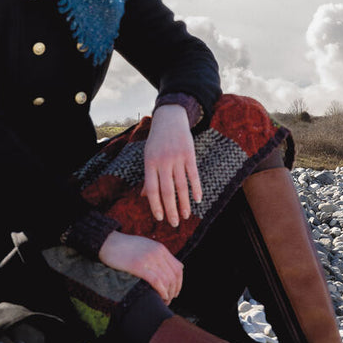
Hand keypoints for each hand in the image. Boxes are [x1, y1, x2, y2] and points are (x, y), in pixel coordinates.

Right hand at [98, 230, 182, 303]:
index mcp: (160, 248)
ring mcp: (148, 259)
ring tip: (164, 300)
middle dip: (175, 290)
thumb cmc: (125, 247)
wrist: (108, 242)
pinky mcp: (138, 266)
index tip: (175, 291)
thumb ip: (158, 255)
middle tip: (170, 298)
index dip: (179, 282)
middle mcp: (157, 252)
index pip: (178, 267)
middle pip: (174, 275)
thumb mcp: (146, 246)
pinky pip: (157, 281)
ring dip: (169, 294)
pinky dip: (162, 291)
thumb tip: (169, 270)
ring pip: (167, 280)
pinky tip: (161, 297)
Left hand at [141, 104, 201, 227]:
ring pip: (181, 186)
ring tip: (186, 216)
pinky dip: (196, 188)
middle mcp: (162, 162)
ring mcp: (176, 158)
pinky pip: (193, 175)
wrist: (169, 118)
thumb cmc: (157, 141)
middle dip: (170, 209)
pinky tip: (198, 200)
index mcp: (149, 163)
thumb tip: (144, 197)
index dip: (155, 205)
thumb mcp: (148, 156)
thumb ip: (149, 176)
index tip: (160, 218)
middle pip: (167, 191)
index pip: (152, 190)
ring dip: (184, 203)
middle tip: (174, 224)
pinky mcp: (189, 155)